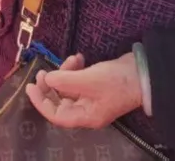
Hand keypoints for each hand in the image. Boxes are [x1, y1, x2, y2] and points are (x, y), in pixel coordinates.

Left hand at [25, 52, 142, 128]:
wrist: (143, 73)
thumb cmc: (117, 81)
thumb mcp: (88, 80)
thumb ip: (65, 81)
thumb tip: (47, 80)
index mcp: (86, 116)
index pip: (56, 115)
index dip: (41, 102)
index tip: (30, 87)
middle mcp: (87, 109)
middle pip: (60, 101)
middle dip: (50, 85)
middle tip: (43, 71)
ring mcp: (92, 97)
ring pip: (68, 87)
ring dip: (65, 72)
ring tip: (72, 59)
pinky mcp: (96, 84)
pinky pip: (78, 79)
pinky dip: (75, 68)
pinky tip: (79, 57)